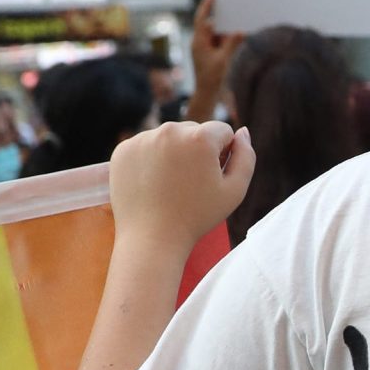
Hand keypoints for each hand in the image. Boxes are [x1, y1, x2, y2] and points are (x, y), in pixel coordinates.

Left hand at [109, 120, 254, 253]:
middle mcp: (170, 130)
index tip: (212, 178)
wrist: (151, 239)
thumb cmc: (197, 216)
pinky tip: (153, 183)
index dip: (223, 155)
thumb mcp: (235, 190)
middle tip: (191, 184)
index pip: (222, 131)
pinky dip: (151, 160)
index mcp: (200, 137)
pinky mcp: (123, 150)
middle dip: (197, 151)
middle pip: (194, 131)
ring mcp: (143, 139)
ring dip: (174, 153)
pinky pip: (146, 146)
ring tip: (171, 185)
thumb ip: (246, 156)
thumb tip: (242, 131)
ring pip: (169, 138)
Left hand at [190, 0, 245, 106]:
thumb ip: (232, 43)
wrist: (206, 94)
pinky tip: (238, 37)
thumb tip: (241, 31)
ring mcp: (204, 48)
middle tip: (231, 6)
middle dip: (221, 17)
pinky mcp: (209, 54)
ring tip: (238, 24)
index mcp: (199, 42)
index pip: (202, 19)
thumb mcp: (224, 59)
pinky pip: (219, 42)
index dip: (207, 6)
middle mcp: (200, 43)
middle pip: (210, 25)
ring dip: (226, 31)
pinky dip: (227, 39)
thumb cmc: (212, 78)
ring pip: (216, 34)